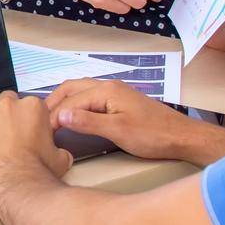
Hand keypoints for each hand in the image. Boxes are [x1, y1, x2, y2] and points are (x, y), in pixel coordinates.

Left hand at [0, 91, 72, 190]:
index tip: (29, 125)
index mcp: (32, 108)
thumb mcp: (61, 158)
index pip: (30, 102)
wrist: (17, 183)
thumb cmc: (37, 170)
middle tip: (11, 127)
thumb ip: (59, 149)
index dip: (29, 115)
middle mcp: (8, 107)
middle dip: (8, 111)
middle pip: (6, 99)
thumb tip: (60, 153)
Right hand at [45, 79, 207, 162]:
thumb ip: (87, 122)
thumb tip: (59, 115)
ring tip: (52, 117)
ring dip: (64, 101)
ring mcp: (115, 92)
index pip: (70, 101)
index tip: (42, 132)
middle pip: (71, 88)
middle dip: (53, 102)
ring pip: (80, 90)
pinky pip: (90, 96)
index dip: (54, 116)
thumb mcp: (118, 131)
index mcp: (106, 90)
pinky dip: (76, 103)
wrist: (183, 138)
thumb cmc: (153, 135)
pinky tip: (73, 114)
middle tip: (41, 120)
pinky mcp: (121, 101)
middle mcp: (108, 86)